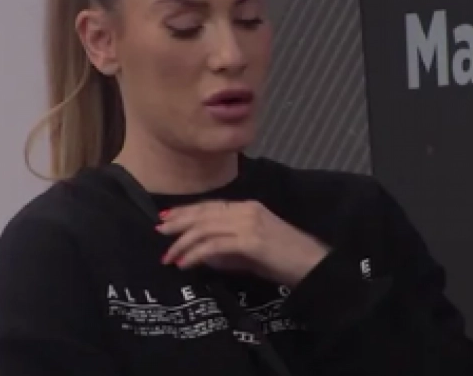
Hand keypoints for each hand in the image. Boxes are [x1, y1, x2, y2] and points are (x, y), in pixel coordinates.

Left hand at [156, 200, 329, 286]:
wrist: (314, 266)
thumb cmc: (286, 261)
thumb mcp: (252, 253)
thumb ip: (229, 251)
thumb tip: (203, 255)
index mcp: (248, 208)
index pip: (210, 206)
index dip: (186, 211)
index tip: (166, 218)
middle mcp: (247, 210)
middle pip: (204, 213)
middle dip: (178, 222)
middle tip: (158, 232)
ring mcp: (249, 223)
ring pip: (205, 227)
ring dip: (183, 242)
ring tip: (169, 256)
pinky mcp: (251, 240)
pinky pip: (215, 244)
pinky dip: (196, 253)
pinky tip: (186, 263)